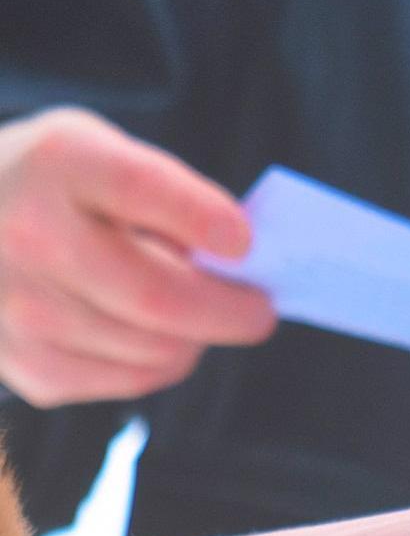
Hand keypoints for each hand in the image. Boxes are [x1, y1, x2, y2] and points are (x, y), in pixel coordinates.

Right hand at [0, 108, 275, 405]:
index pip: (141, 189)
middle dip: (232, 311)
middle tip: (259, 311)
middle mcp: (28, 235)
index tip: (244, 242)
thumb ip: (168, 193)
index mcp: (59, 165)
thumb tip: (241, 259)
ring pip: (156, 350)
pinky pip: (130, 380)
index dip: (201, 219)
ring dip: (197, 337)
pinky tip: (151, 335)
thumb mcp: (101, 155)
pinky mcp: (21, 362)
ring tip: (196, 313)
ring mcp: (17, 306)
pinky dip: (161, 363)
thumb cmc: (56, 189)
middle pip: (159, 298)